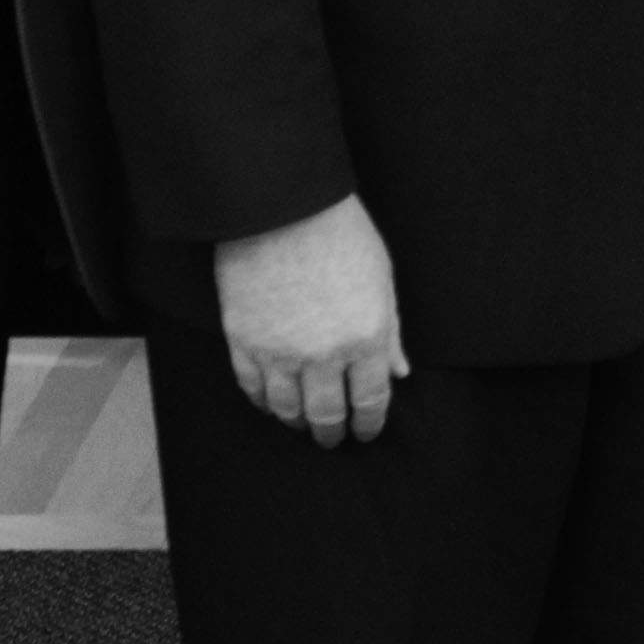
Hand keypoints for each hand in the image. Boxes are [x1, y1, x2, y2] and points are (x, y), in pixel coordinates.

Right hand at [213, 189, 404, 441]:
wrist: (281, 204)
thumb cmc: (339, 231)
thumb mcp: (380, 276)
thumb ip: (391, 330)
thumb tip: (400, 371)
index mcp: (366, 335)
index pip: (371, 400)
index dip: (369, 423)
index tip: (367, 432)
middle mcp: (324, 353)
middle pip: (328, 414)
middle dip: (333, 433)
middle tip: (333, 439)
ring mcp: (280, 352)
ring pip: (288, 410)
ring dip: (298, 422)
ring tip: (303, 424)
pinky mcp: (243, 342)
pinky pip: (253, 389)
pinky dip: (264, 403)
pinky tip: (271, 403)